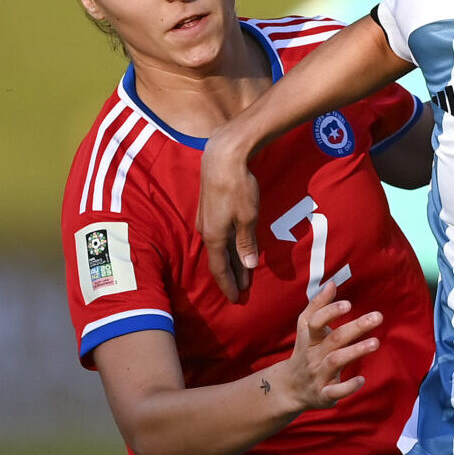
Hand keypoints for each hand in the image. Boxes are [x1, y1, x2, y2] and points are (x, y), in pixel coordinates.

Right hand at [197, 136, 263, 300]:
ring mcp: (205, 218)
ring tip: (241, 271)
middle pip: (219, 259)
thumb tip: (248, 266)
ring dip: (231, 260)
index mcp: (214, 236)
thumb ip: (247, 243)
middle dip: (231, 275)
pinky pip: (218, 233)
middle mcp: (205, 230)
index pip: (220, 269)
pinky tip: (234, 245)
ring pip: (219, 246)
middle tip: (241, 290)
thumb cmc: (237, 186)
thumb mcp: (248, 218)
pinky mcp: (208, 207)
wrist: (223, 156)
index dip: (229, 285)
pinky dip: (228, 244)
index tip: (236, 299)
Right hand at [271, 282, 382, 411]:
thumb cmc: (305, 352)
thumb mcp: (306, 330)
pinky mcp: (324, 394)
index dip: (330, 312)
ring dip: (355, 351)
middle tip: (377, 317)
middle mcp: (313, 355)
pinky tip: (362, 379)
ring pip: (335, 361)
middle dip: (356, 327)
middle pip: (333, 339)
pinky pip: (335, 391)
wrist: (290, 388)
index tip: (348, 304)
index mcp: (309, 338)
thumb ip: (318, 306)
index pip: (315, 322)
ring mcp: (318, 375)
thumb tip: (332, 283)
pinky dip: (348, 386)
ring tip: (375, 343)